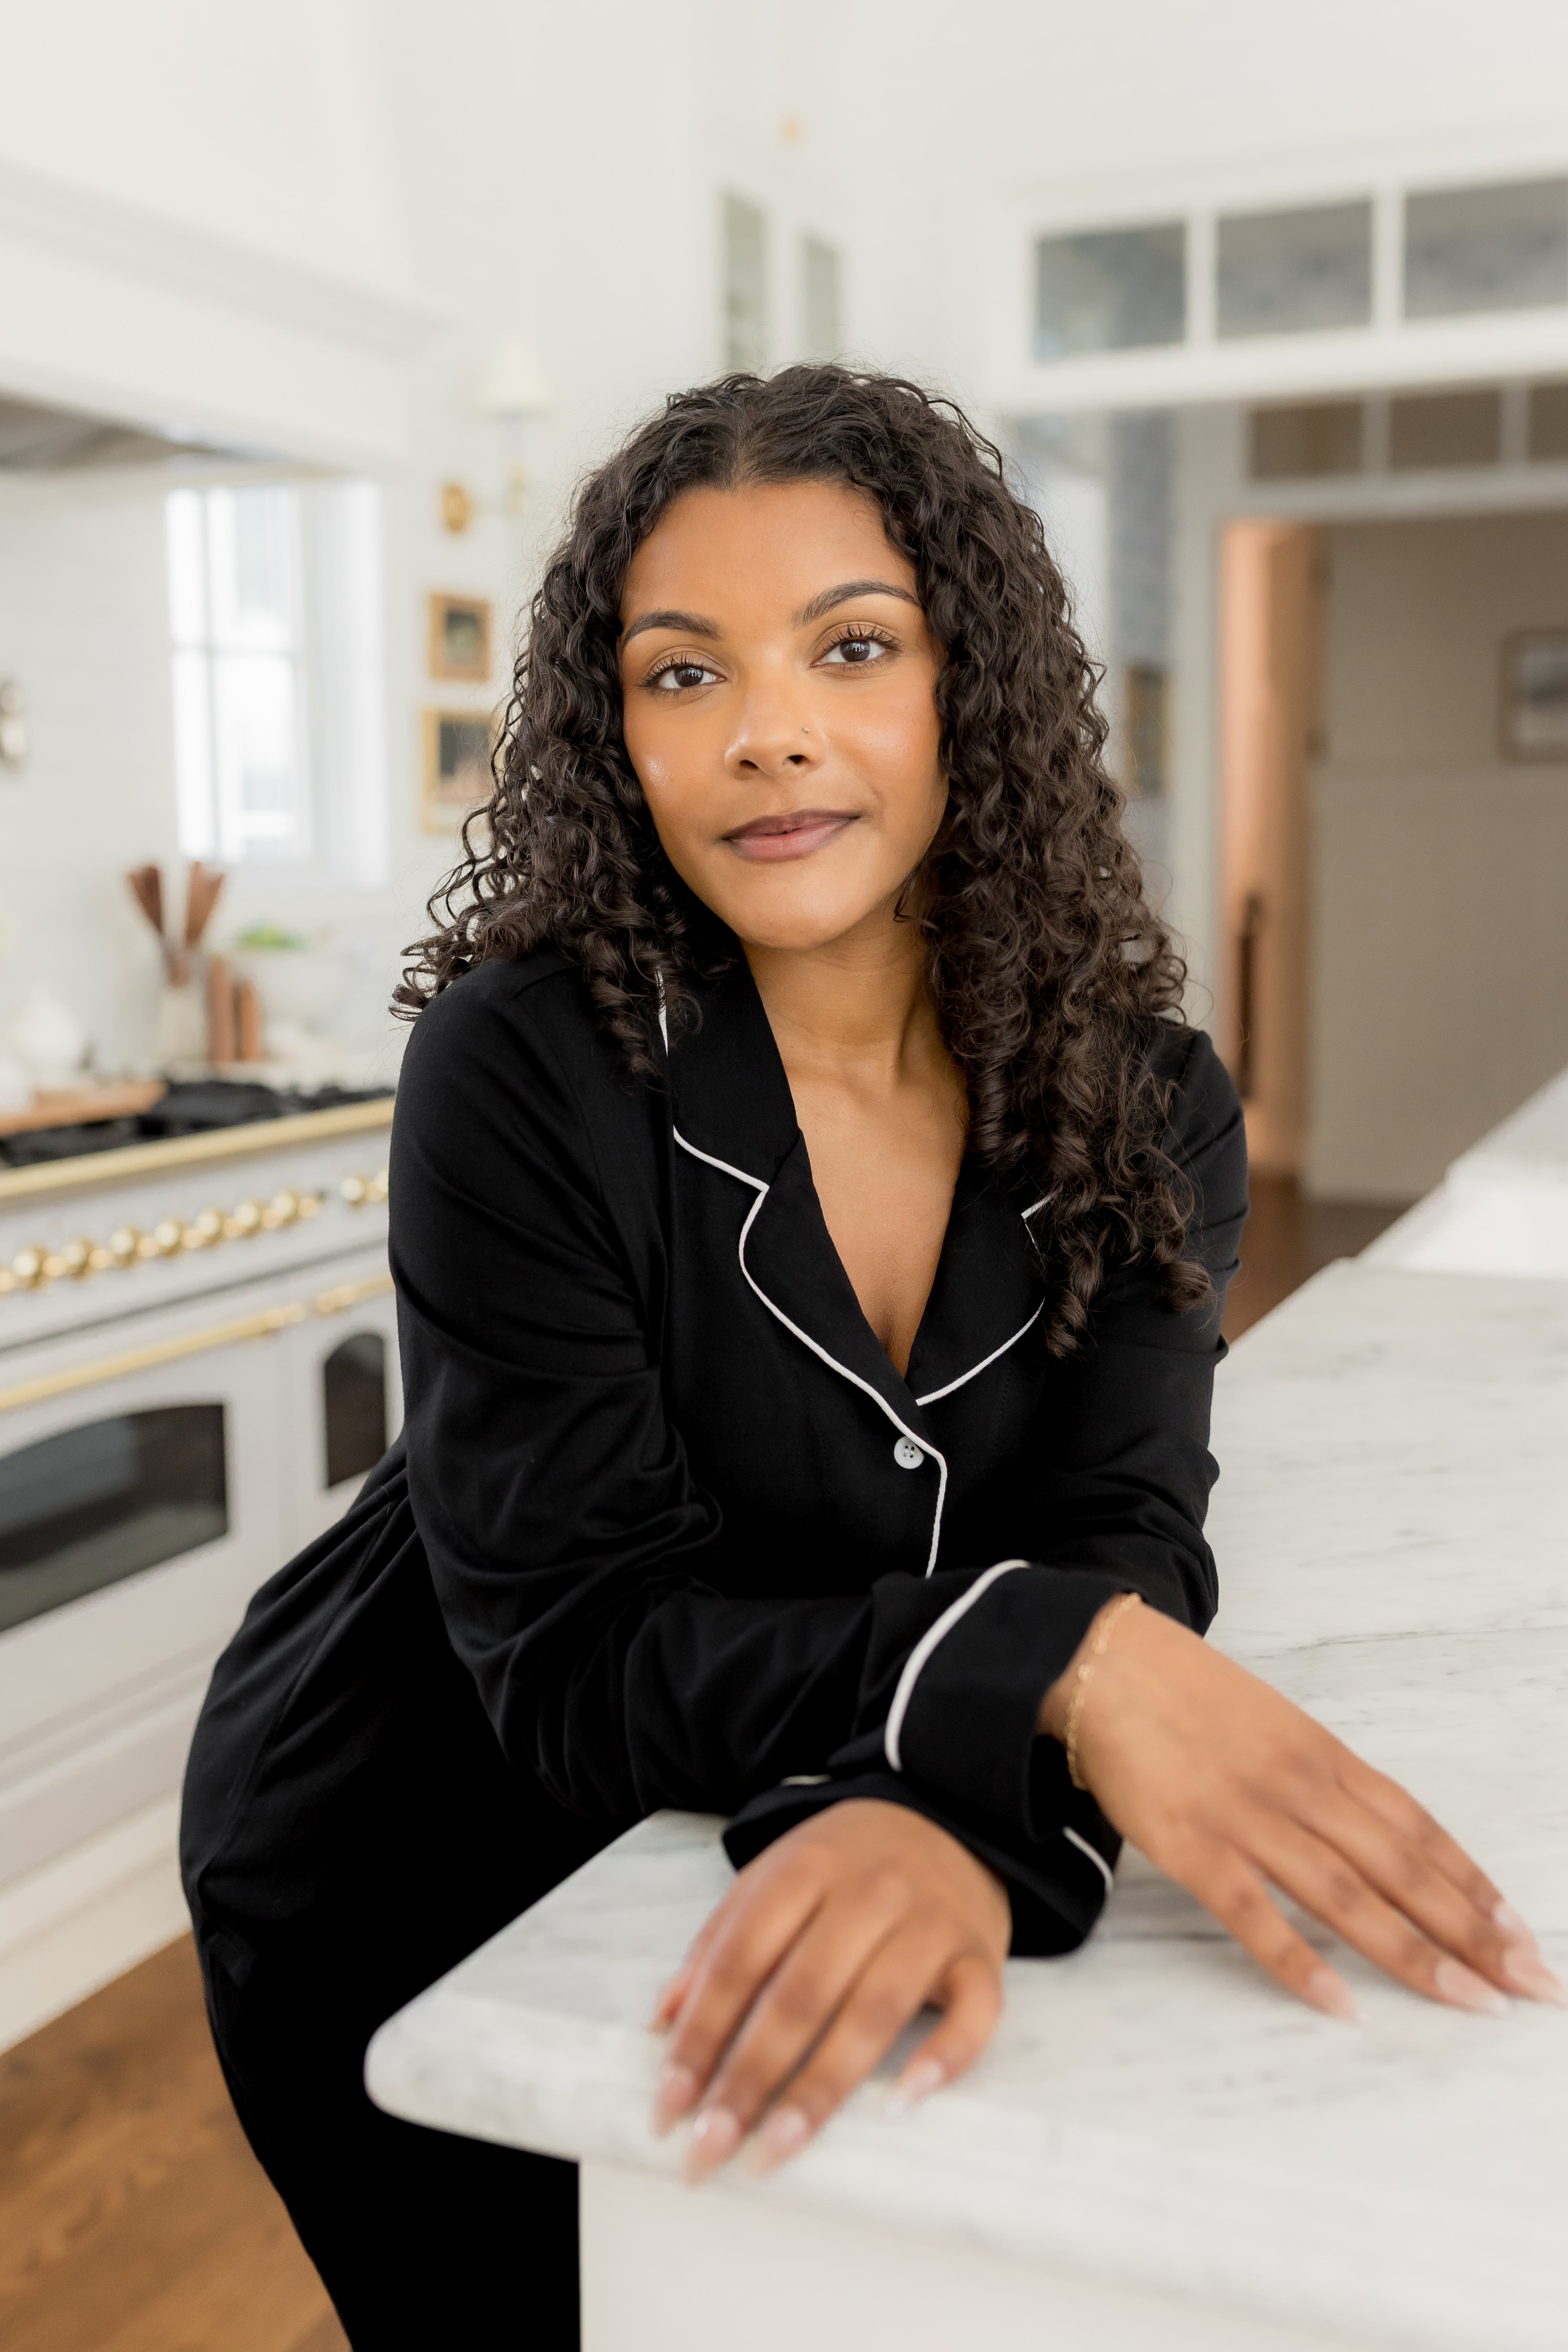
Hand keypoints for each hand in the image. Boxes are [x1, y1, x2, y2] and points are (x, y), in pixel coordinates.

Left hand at [649, 1799, 1009, 2182]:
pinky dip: (945, 2058)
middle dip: (749, 2078)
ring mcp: (928, 1923)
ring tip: (777, 2146)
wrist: (947, 1812)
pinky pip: (974, 2011)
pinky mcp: (979, 1952)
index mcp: (804, 1868)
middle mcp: (868, 1893)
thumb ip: (717, 1942)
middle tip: (711, 2146)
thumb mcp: (772, 1875)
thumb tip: (663, 2021)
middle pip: (800, 1995)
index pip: (740, 1961)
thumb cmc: (848, 1860)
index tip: (669, 2105)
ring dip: (822, 2087)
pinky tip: (901, 2103)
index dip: (700, 2036)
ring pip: (875, 2012)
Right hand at [1042, 1599, 1563, 2018]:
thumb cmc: (1186, 1696)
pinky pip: (1254, 1913)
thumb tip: (1377, 1835)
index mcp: (1322, 1755)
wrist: (1103, 1662)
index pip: (1417, 1828)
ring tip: (1471, 2000)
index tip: (1522, 1933)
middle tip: (1530, 1984)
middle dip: (1473, 1931)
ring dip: (1415, 1954)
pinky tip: (1341, 2004)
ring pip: (1348, 1895)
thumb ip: (1321, 1778)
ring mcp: (1246, 1817)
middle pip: (1401, 1867)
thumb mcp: (1273, 1723)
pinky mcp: (1191, 1845)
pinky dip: (1300, 1961)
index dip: (1473, 1883)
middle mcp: (1299, 1787)